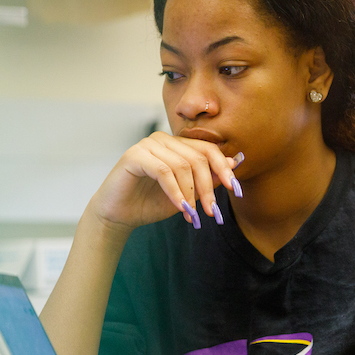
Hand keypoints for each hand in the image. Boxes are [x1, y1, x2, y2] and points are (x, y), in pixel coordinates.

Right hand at [87, 132, 240, 232]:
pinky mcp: (134, 155)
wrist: (120, 215)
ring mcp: (147, 144)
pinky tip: (180, 207)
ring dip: (191, 193)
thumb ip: (208, 179)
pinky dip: (175, 191)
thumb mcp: (187, 193)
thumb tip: (234, 164)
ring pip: (182, 165)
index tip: (234, 189)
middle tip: (212, 211)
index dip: (223, 168)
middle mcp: (163, 140)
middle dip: (208, 187)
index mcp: (177, 144)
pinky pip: (163, 171)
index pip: (208, 149)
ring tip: (193, 213)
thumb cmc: (152, 203)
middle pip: (198, 158)